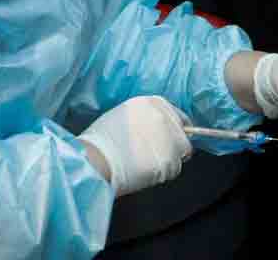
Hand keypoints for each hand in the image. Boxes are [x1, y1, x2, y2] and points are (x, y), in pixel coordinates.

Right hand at [78, 96, 192, 195]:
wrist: (93, 158)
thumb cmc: (102, 140)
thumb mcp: (126, 115)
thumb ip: (147, 119)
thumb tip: (162, 130)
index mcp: (153, 103)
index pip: (179, 117)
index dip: (176, 132)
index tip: (174, 141)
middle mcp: (164, 116)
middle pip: (184, 136)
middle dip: (174, 148)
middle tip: (157, 157)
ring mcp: (168, 137)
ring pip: (181, 155)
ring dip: (168, 162)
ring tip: (145, 164)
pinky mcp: (168, 159)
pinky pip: (174, 170)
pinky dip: (162, 174)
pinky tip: (145, 172)